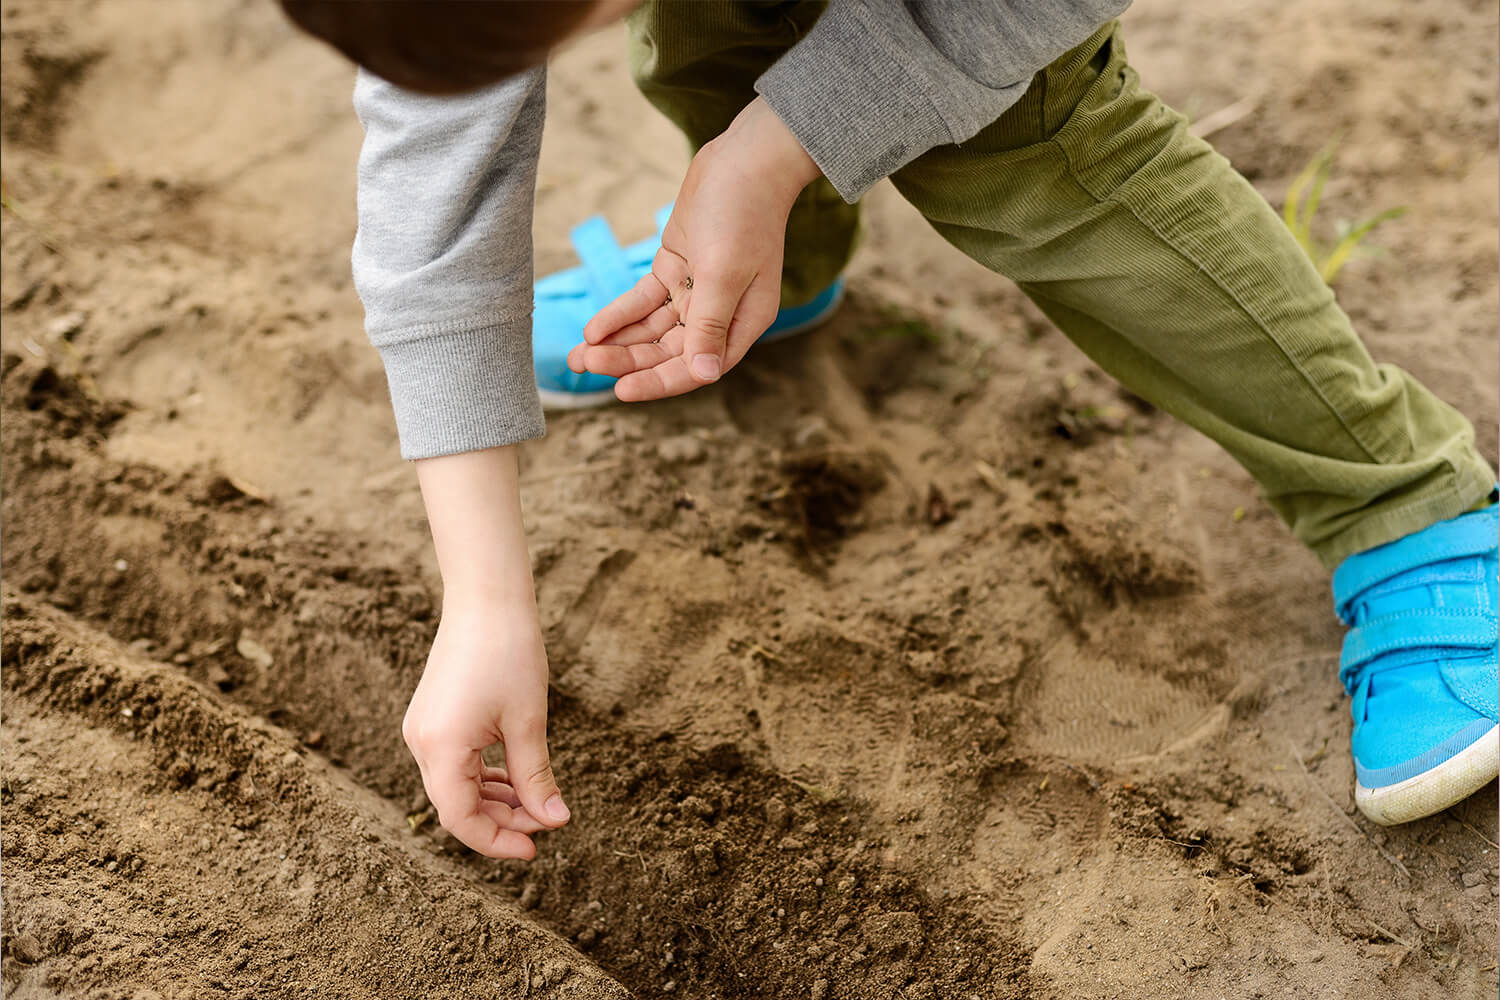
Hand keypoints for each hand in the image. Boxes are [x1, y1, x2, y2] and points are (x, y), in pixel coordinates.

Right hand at [402, 602, 567, 858]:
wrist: (486, 599)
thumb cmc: (510, 654)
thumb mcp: (529, 722)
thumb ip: (536, 778)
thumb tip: (554, 821)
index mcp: (441, 748)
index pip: (461, 819)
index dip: (497, 841)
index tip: (534, 850)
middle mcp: (421, 743)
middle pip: (457, 806)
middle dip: (502, 820)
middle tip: (546, 822)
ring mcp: (423, 730)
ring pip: (456, 786)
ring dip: (495, 799)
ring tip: (537, 801)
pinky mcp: (432, 719)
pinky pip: (455, 763)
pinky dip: (484, 777)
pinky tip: (516, 778)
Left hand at [567, 97, 822, 400]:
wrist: (745, 159)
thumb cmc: (745, 214)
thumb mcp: (724, 273)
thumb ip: (711, 324)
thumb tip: (705, 373)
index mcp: (743, 323)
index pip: (697, 367)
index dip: (660, 381)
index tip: (621, 391)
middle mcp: (721, 314)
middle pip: (669, 351)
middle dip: (627, 361)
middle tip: (583, 365)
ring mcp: (697, 292)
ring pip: (653, 330)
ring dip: (618, 342)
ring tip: (578, 355)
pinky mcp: (676, 269)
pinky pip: (644, 302)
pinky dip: (620, 314)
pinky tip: (593, 329)